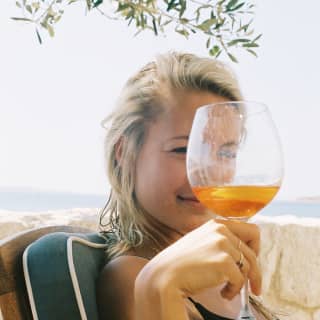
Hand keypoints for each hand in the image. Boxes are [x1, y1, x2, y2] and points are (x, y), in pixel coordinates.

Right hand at [143, 219, 260, 299]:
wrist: (165, 275)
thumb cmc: (182, 263)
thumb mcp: (202, 242)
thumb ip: (220, 240)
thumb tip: (244, 252)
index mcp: (216, 224)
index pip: (251, 230)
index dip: (255, 248)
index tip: (250, 262)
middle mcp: (220, 230)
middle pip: (253, 251)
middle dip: (255, 271)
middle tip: (253, 286)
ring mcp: (222, 244)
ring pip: (248, 266)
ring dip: (241, 283)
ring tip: (226, 290)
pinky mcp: (223, 261)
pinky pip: (240, 280)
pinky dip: (234, 290)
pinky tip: (222, 293)